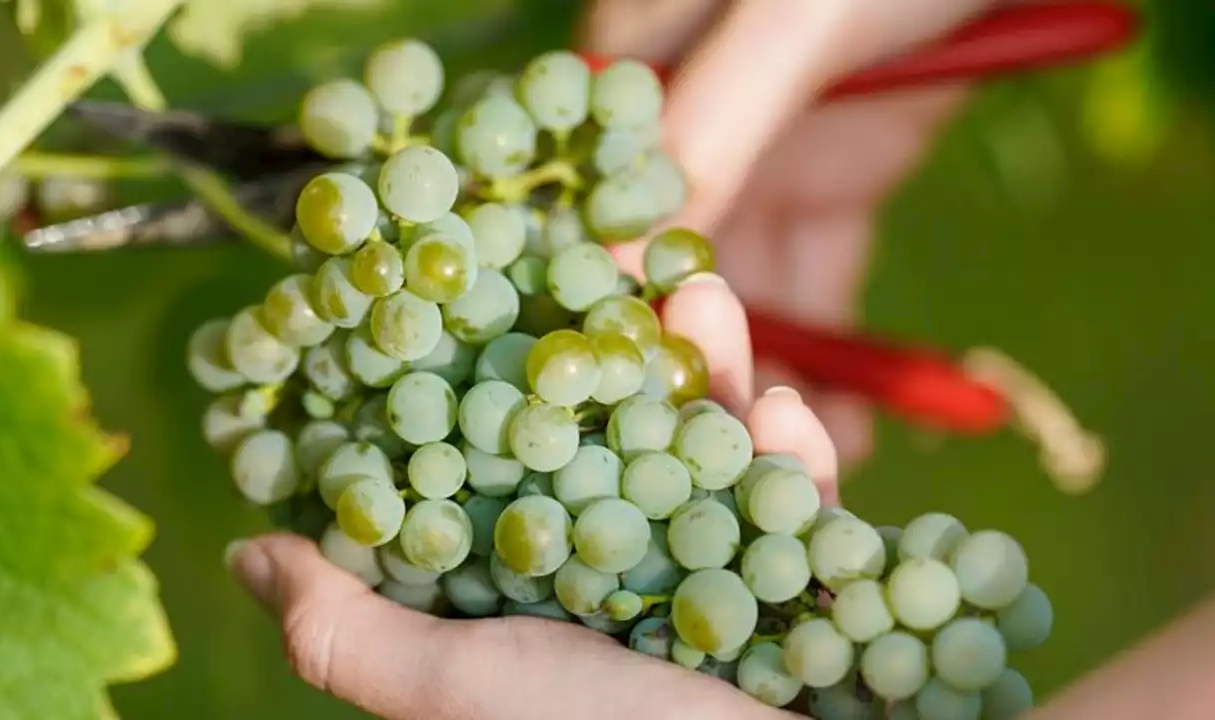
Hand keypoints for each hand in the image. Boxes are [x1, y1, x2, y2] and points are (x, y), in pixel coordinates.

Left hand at [227, 275, 840, 718]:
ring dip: (714, 374)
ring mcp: (715, 582)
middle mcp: (618, 581)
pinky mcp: (804, 595)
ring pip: (711, 453)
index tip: (500, 288)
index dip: (504, 378)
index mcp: (534, 592)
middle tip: (620, 271)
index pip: (510, 463)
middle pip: (618, 440)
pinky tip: (786, 415)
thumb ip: (346, 631)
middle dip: (623, 355)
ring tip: (708, 300)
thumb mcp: (449, 688)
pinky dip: (795, 461)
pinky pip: (799, 512)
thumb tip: (244, 550)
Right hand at [581, 0, 1000, 465]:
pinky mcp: (834, 186)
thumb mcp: (787, 25)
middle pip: (670, 274)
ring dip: (777, 379)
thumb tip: (611, 264)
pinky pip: (825, 282)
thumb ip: (705, 133)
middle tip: (739, 457)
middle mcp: (682, 138)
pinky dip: (841, 354)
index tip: (642, 409)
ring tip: (801, 475)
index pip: (593, 216)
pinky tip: (855, 427)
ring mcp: (761, 167)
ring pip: (751, 296)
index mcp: (630, 82)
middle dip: (703, 366)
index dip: (612, 312)